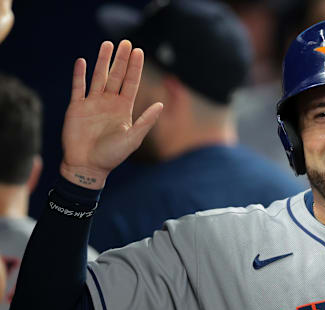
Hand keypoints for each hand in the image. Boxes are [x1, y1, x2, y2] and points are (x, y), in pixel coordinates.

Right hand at [60, 40, 162, 188]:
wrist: (87, 167)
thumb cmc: (112, 156)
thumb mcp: (133, 138)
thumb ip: (146, 120)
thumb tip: (160, 104)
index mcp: (124, 109)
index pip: (131, 83)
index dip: (135, 67)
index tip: (139, 51)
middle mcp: (109, 103)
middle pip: (116, 76)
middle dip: (121, 59)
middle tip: (125, 41)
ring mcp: (93, 104)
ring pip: (98, 77)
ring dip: (103, 61)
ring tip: (107, 44)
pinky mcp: (76, 107)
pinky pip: (78, 87)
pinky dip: (80, 74)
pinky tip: (83, 61)